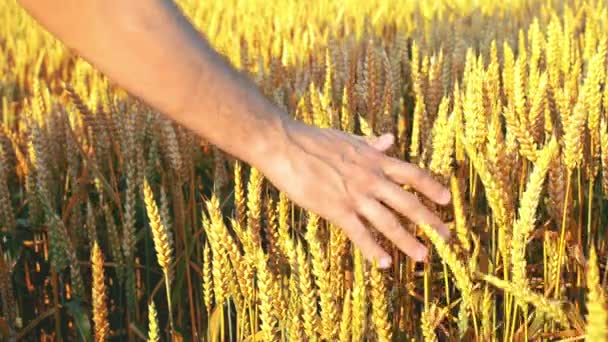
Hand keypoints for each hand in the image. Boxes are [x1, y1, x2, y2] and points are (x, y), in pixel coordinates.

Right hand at [258, 119, 450, 267]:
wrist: (285, 145)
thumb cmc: (313, 140)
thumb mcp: (348, 139)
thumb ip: (370, 144)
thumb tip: (389, 139)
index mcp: (375, 160)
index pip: (412, 175)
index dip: (432, 187)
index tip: (446, 200)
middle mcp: (371, 179)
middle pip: (408, 203)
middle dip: (430, 221)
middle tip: (447, 237)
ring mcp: (355, 195)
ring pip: (389, 222)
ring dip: (408, 241)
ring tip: (423, 256)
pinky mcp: (336, 209)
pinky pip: (360, 233)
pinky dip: (374, 249)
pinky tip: (386, 263)